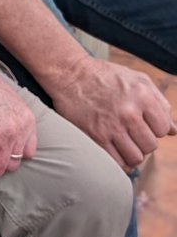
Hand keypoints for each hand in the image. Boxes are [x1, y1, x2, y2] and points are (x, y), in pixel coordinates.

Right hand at [49, 56, 175, 170]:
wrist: (70, 74)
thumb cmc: (105, 76)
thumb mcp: (137, 80)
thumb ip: (159, 103)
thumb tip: (174, 130)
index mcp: (142, 95)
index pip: (162, 129)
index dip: (154, 128)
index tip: (143, 122)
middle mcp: (128, 111)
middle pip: (150, 146)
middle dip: (142, 141)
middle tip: (131, 132)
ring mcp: (112, 126)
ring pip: (136, 157)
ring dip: (131, 152)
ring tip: (123, 141)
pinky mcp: (96, 136)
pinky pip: (117, 162)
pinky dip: (119, 160)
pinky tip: (115, 149)